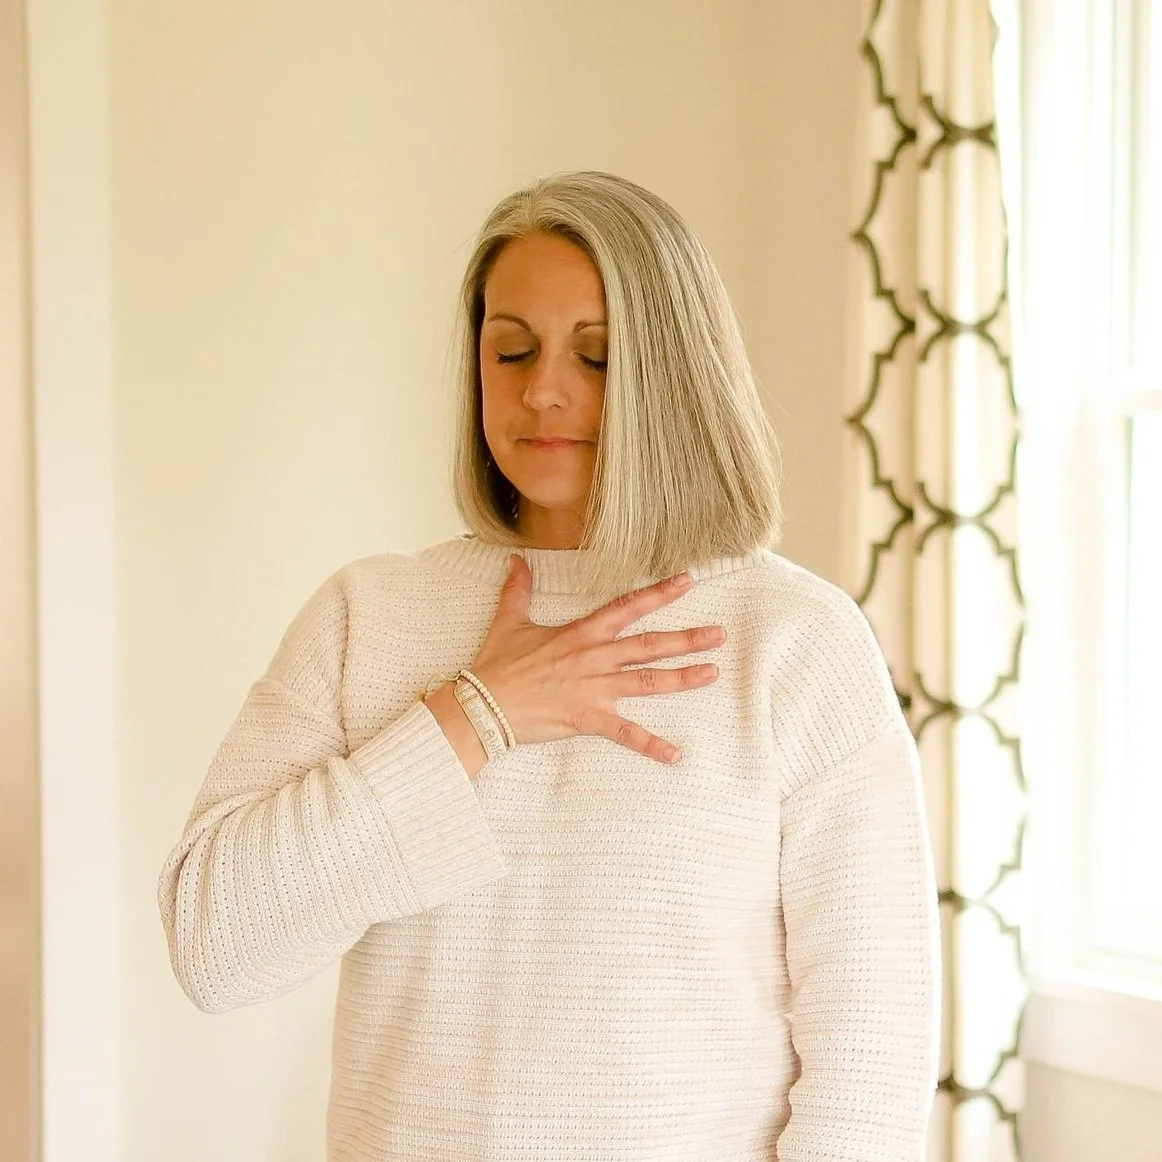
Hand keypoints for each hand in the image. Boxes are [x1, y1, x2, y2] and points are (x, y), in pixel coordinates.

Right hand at [469, 555, 724, 763]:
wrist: (484, 704)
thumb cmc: (497, 664)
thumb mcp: (508, 620)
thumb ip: (519, 589)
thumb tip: (516, 559)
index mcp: (581, 633)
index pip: (628, 607)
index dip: (659, 593)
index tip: (687, 582)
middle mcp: (595, 658)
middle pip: (650, 645)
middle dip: (688, 639)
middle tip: (720, 635)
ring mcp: (595, 689)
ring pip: (649, 681)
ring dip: (683, 678)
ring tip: (713, 673)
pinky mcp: (589, 718)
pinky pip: (626, 734)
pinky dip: (651, 746)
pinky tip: (676, 755)